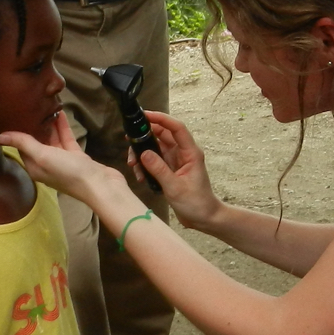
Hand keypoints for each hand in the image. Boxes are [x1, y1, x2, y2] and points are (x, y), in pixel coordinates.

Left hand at [0, 112, 125, 202]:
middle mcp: (46, 164)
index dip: (18, 132)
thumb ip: (24, 144)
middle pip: (36, 142)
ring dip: (49, 125)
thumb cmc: (69, 172)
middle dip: (33, 126)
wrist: (100, 185)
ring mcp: (62, 161)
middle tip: (29, 106)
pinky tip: (61, 113)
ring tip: (45, 106)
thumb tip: (0, 136)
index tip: (14, 115)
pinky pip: (66, 139)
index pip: (21, 148)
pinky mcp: (76, 157)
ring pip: (52, 139)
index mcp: (35, 167)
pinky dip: (63, 127)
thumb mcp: (43, 156)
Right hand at [129, 111, 223, 230]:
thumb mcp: (175, 187)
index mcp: (190, 152)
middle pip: (162, 135)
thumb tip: (143, 153)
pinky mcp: (170, 170)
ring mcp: (176, 161)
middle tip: (129, 141)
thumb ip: (159, 169)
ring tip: (133, 165)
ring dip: (142, 154)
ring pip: (155, 148)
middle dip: (145, 137)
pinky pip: (154, 161)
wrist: (204, 218)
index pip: (176, 128)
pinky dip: (145, 165)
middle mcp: (183, 153)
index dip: (161, 118)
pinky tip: (140, 176)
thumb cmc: (196, 203)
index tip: (144, 115)